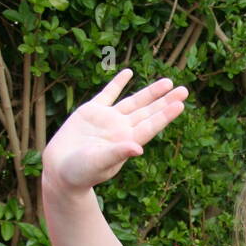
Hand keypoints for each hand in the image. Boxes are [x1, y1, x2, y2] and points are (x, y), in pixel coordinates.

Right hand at [41, 68, 187, 191]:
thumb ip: (118, 154)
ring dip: (150, 92)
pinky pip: (108, 93)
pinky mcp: (91, 112)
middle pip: (148, 112)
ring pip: (134, 102)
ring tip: (168, 82)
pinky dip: (118, 83)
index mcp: (126, 142)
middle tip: (184, 90)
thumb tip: (138, 148)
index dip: (166, 115)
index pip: (151, 126)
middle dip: (166, 101)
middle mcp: (121, 129)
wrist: (61, 170)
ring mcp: (108, 119)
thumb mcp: (100, 163)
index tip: (181, 104)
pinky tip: (129, 73)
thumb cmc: (81, 172)